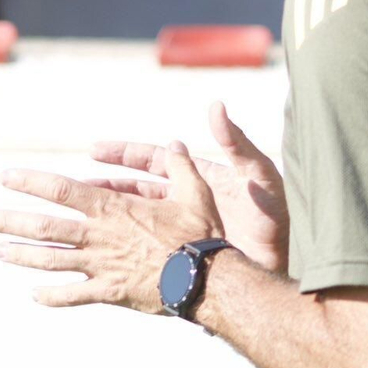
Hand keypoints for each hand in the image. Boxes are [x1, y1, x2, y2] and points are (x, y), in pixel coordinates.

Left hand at [0, 143, 221, 312]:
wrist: (207, 280)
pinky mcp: (109, 291)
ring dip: (21, 255)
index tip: (5, 178)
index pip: (61, 190)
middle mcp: (98, 235)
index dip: (30, 182)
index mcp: (112, 208)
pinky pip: (73, 296)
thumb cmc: (200, 235)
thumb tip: (176, 144)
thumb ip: (179, 167)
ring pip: (50, 261)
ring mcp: (100, 265)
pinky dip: (52, 296)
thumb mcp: (194, 192)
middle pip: (44, 227)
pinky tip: (34, 296)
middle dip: (11, 221)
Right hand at [89, 101, 287, 271]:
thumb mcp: (258, 175)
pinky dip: (132, 249)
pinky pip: (153, 249)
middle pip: (139, 189)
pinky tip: (110, 256)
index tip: (95, 150)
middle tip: (76, 185)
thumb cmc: (278, 215)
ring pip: (141, 220)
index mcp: (201, 178)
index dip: (125, 154)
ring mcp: (188, 229)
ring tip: (84, 218)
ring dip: (114, 218)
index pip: (156, 160)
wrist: (291, 260)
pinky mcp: (189, 253)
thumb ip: (236, 143)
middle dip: (108, 186)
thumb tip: (215, 106)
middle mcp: (190, 201)